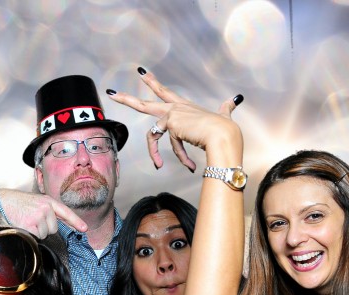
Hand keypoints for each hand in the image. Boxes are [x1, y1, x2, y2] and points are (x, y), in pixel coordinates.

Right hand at [0, 189, 86, 236]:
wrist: (1, 202)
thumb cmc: (17, 203)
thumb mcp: (35, 202)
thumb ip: (47, 211)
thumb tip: (55, 226)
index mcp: (48, 201)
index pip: (65, 212)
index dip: (76, 221)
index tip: (84, 229)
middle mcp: (46, 207)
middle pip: (54, 228)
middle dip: (44, 228)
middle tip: (31, 219)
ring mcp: (39, 216)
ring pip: (44, 234)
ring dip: (35, 231)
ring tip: (25, 221)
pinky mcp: (31, 225)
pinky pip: (36, 237)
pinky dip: (29, 235)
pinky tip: (22, 225)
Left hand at [107, 69, 242, 170]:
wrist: (224, 135)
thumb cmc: (224, 129)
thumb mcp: (222, 116)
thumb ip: (226, 108)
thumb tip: (237, 98)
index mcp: (184, 106)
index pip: (165, 92)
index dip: (154, 83)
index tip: (143, 73)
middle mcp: (176, 107)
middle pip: (146, 103)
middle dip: (127, 99)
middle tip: (112, 93)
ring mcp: (172, 114)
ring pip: (153, 134)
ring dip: (154, 153)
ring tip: (157, 166)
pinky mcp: (171, 123)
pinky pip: (171, 148)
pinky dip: (180, 158)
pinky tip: (190, 166)